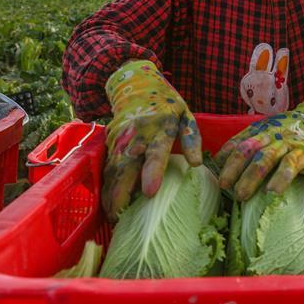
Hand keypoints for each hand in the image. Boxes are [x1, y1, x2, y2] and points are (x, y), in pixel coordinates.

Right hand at [103, 60, 201, 219]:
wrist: (136, 84)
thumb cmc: (167, 104)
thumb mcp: (186, 115)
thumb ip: (192, 139)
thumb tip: (196, 164)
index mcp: (160, 128)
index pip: (156, 153)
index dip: (152, 172)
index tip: (149, 192)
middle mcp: (137, 135)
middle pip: (126, 167)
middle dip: (121, 193)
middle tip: (120, 218)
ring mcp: (121, 139)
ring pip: (113, 170)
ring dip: (110, 194)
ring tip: (113, 218)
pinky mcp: (111, 143)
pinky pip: (108, 167)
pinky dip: (107, 186)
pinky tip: (108, 203)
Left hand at [215, 87, 303, 200]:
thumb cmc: (285, 131)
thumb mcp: (263, 130)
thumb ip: (244, 141)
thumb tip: (216, 160)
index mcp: (265, 134)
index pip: (244, 148)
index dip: (232, 165)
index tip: (222, 184)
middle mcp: (282, 141)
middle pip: (263, 157)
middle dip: (250, 176)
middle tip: (239, 195)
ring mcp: (301, 150)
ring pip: (289, 162)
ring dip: (280, 178)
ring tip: (270, 193)